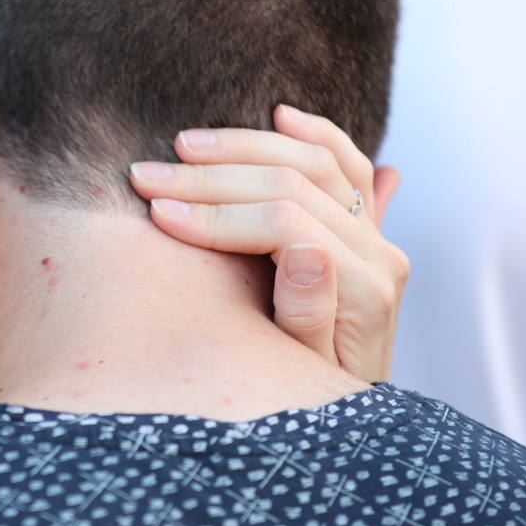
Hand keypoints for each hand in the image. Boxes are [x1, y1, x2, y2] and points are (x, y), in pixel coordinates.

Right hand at [127, 105, 408, 381]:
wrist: (343, 411)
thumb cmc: (307, 398)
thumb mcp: (301, 375)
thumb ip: (308, 316)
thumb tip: (306, 252)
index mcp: (365, 291)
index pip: (283, 224)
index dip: (215, 213)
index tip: (156, 212)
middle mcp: (379, 254)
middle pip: (294, 183)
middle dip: (212, 176)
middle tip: (147, 174)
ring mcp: (376, 235)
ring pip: (316, 160)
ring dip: (245, 145)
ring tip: (183, 146)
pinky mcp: (367, 225)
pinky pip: (346, 161)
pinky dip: (314, 131)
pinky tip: (280, 113)